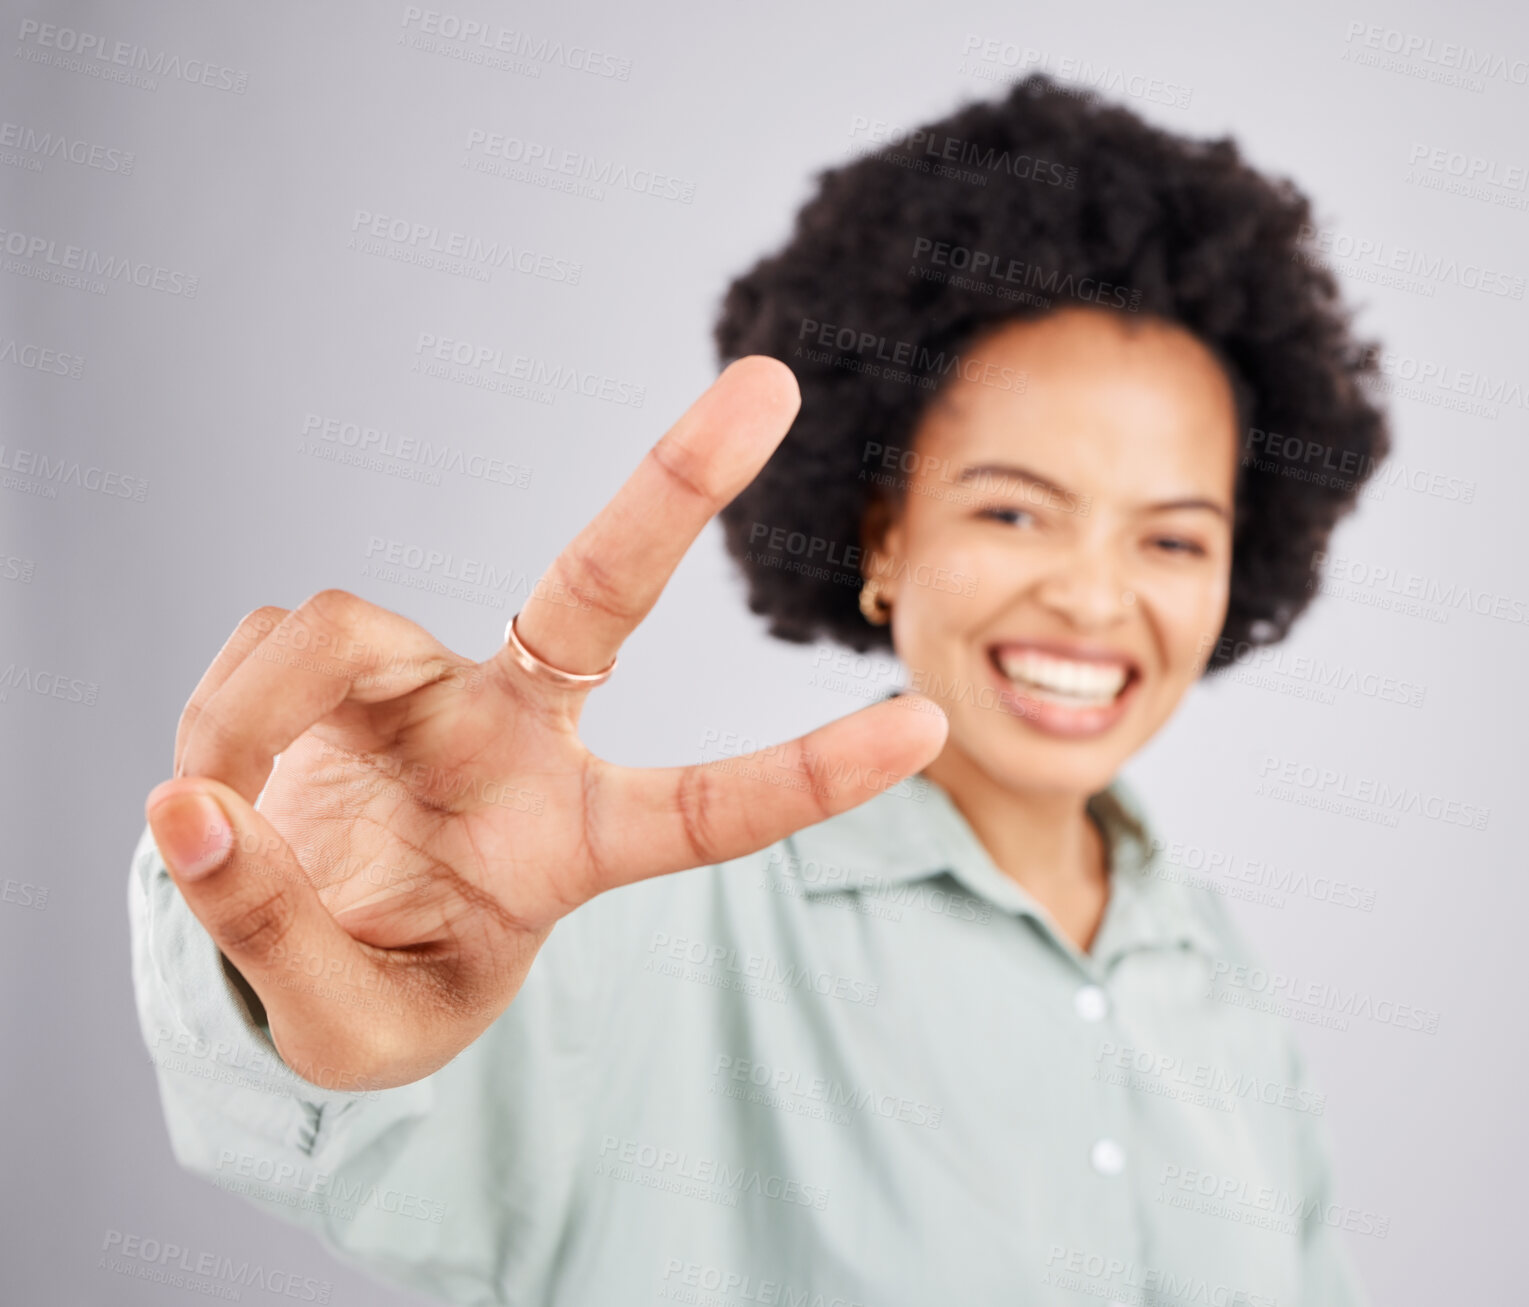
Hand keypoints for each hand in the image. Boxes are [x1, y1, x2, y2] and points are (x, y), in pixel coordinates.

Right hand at [144, 357, 947, 1090]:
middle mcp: (519, 739)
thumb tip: (191, 811)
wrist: (299, 949)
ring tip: (216, 813)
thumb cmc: (370, 991)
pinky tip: (220, 780)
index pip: (710, 811)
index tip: (925, 730)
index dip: (812, 775)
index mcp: (569, 845)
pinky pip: (270, 642)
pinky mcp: (346, 659)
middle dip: (676, 485)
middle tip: (773, 381)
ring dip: (255, 715)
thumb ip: (273, 938)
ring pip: (342, 625)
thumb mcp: (341, 1026)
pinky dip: (223, 713)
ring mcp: (431, 685)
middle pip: (601, 591)